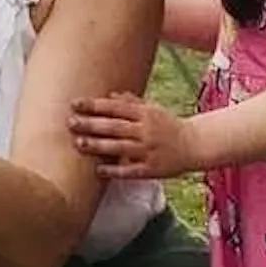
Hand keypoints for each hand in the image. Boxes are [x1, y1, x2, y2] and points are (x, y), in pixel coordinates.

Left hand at [69, 91, 201, 180]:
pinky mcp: (152, 169)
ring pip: (119, 148)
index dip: (94, 105)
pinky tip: (98, 170)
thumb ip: (131, 103)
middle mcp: (146, 131)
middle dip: (91, 124)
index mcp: (145, 114)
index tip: (75, 104)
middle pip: (114, 127)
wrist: (195, 145)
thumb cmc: (168, 125)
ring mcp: (149, 151)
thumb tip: (109, 95)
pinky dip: (114, 171)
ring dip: (98, 146)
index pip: (116, 107)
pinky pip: (130, 170)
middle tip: (70, 123)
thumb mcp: (153, 109)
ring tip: (78, 143)